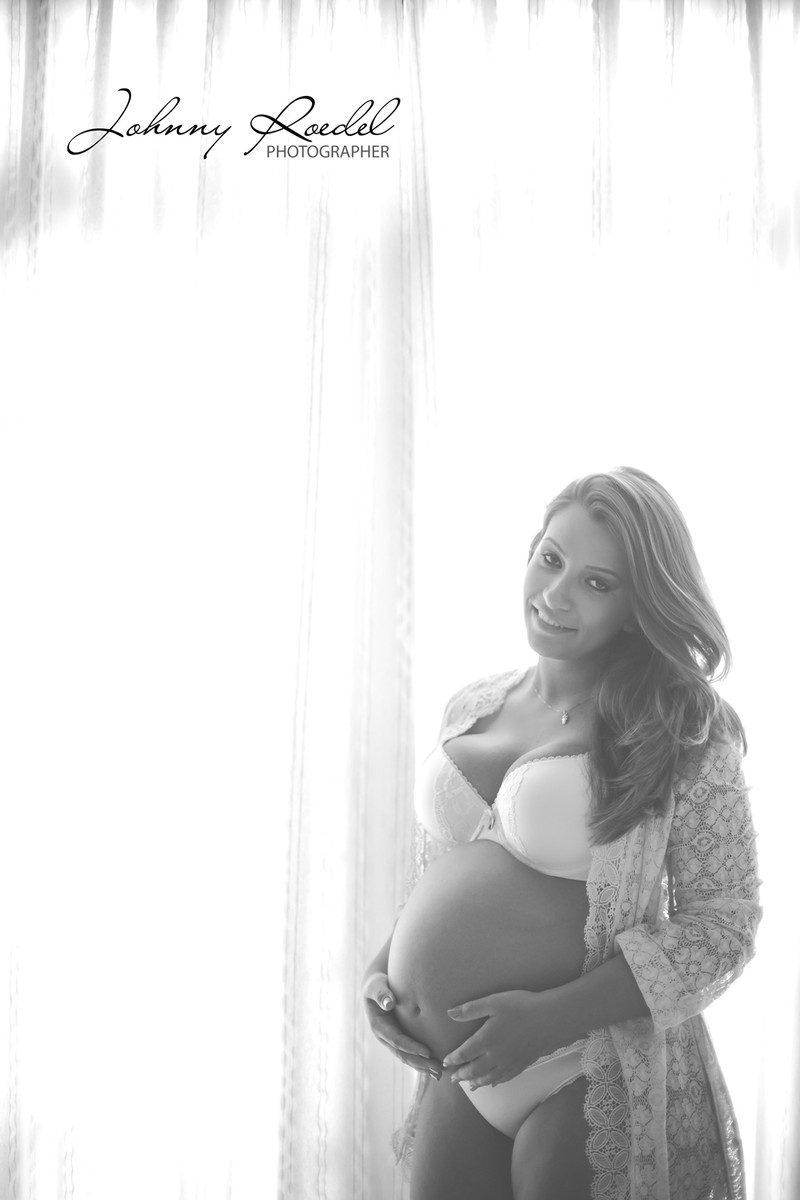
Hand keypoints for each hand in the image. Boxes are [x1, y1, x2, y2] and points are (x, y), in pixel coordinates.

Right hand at [362, 971, 441, 1079]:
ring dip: (423, 1067)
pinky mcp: (400, 1039)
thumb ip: (381, 994)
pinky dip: (422, 1061)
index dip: (411, 1047)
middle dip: (420, 1063)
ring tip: (440, 1074)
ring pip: (407, 1058)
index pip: (397, 1040)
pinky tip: (435, 1068)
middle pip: (403, 1054)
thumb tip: (388, 1003)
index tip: (427, 1052)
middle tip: (438, 1069)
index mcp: (379, 1026)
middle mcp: (385, 1037)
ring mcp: (392, 1041)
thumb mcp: (376, 986)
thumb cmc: (377, 984)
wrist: (375, 987)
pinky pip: (411, 1053)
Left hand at [442, 990, 558, 1088]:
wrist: (551, 1019)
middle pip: (474, 1070)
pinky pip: (505, 1078)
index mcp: (485, 1040)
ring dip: (476, 1082)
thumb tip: (450, 1013)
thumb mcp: (493, 1002)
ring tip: (469, 1086)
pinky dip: (495, 1083)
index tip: (445, 1063)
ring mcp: (510, 1063)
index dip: (453, 1059)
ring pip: (489, 1078)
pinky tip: (493, 1083)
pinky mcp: (522, 1064)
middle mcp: (496, 1056)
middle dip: (462, 1075)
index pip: (464, 1054)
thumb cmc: (521, 1006)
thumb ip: (470, 1009)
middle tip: (452, 1079)